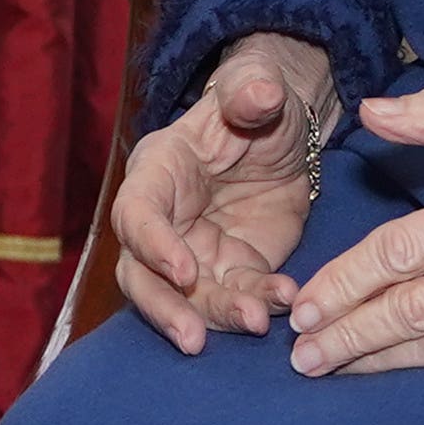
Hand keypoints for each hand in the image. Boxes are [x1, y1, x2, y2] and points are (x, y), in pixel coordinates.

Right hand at [109, 31, 340, 354]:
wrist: (285, 130)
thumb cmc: (256, 100)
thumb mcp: (256, 86)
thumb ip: (250, 90)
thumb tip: (262, 92)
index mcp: (157, 172)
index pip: (136, 214)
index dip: (153, 245)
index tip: (184, 272)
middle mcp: (165, 219)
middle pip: (142, 274)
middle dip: (165, 308)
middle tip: (194, 339)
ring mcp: (196, 251)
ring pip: (188, 298)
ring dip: (218, 316)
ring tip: (256, 323)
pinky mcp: (233, 269)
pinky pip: (239, 296)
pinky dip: (260, 304)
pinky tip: (287, 301)